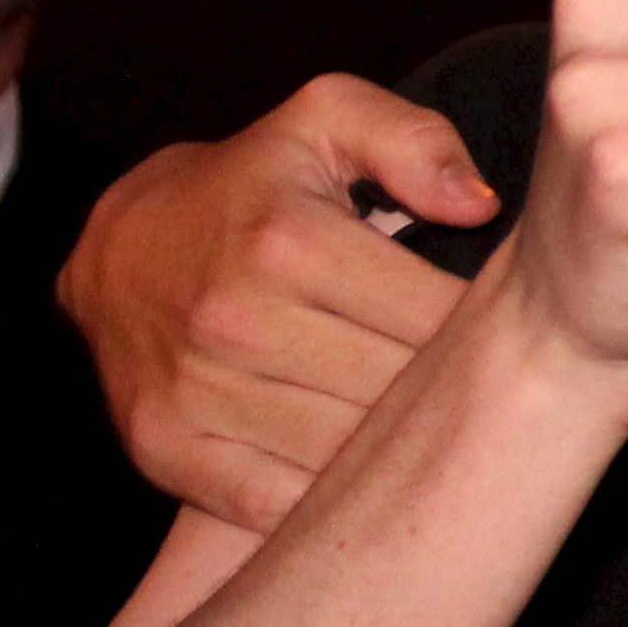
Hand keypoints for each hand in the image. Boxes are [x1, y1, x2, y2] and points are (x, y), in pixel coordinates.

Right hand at [61, 74, 497, 532]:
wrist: (116, 248)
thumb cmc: (250, 183)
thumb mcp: (324, 120)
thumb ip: (412, 140)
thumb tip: (477, 207)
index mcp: (290, 240)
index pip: (438, 318)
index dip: (490, 332)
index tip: (512, 337)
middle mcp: (235, 319)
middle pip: (397, 394)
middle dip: (451, 396)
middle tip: (483, 396)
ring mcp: (192, 390)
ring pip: (343, 457)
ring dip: (394, 456)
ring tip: (427, 436)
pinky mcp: (162, 448)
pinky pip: (275, 506)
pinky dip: (323, 503)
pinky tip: (355, 480)